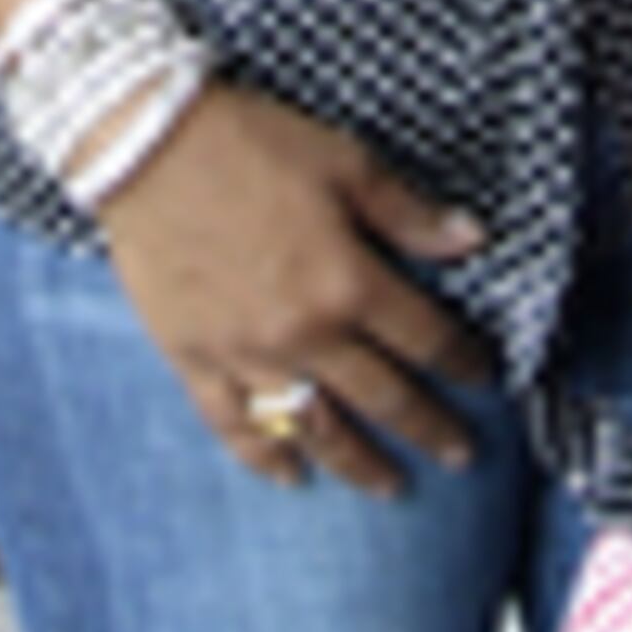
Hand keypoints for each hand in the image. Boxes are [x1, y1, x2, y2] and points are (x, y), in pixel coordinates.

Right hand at [95, 77, 489, 490]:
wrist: (146, 145)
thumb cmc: (249, 143)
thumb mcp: (344, 160)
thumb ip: (408, 212)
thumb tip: (470, 239)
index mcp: (347, 282)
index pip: (424, 338)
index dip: (462, 361)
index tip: (485, 377)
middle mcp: (303, 332)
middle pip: (383, 398)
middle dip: (430, 429)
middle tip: (461, 455)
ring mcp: (245, 354)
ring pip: (317, 428)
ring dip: (360, 464)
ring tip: (392, 487)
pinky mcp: (193, 359)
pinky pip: (236, 426)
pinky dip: (267, 458)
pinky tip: (294, 476)